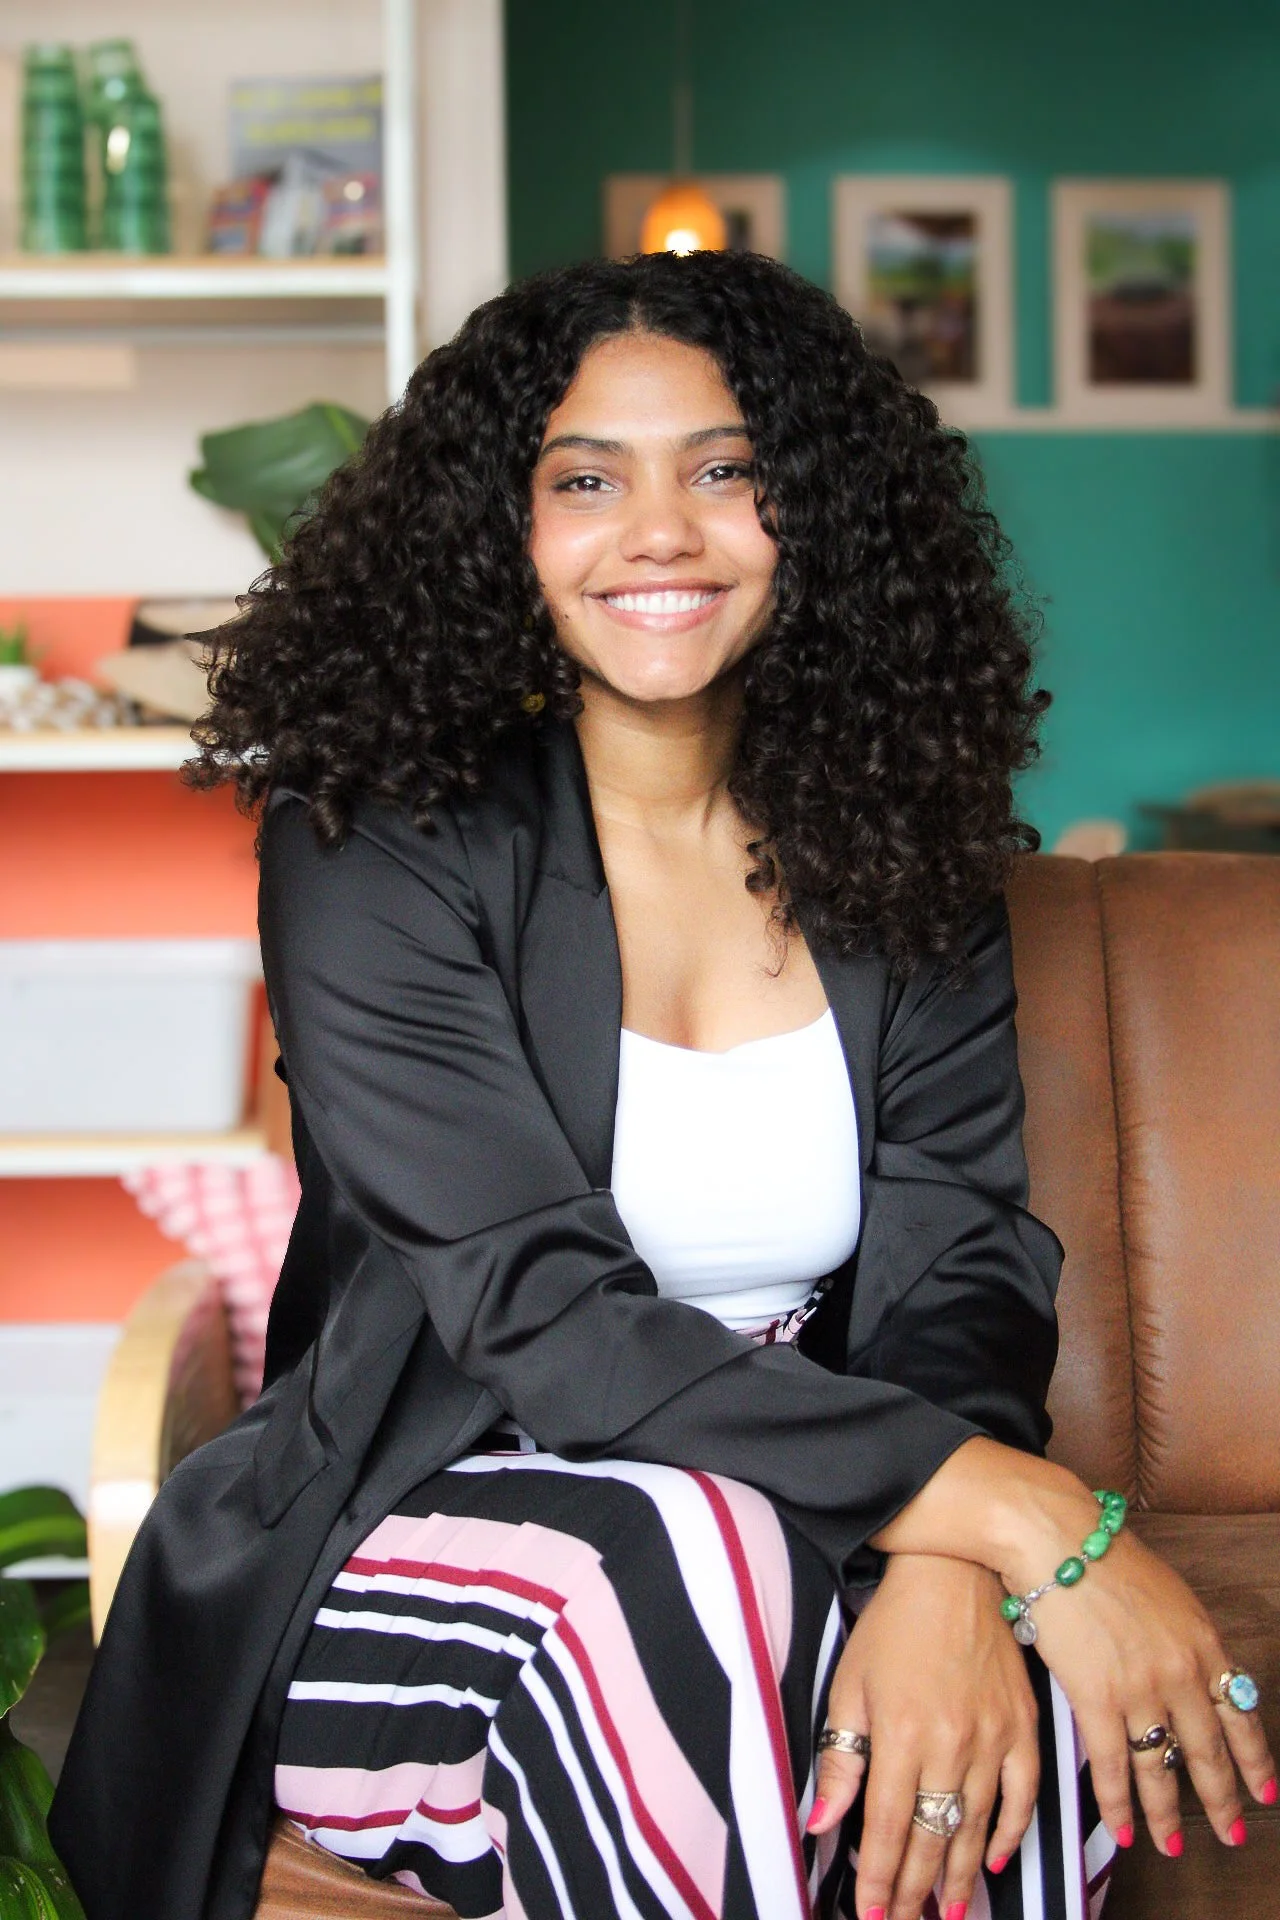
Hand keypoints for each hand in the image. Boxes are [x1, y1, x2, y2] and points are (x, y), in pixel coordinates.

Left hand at [808, 1553, 1038, 1919]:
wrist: (955, 1574)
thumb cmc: (894, 1625)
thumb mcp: (851, 1682)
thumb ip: (840, 1756)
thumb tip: (823, 1824)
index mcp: (901, 1732)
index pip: (886, 1826)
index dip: (878, 1878)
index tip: (871, 1914)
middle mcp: (950, 1742)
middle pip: (932, 1837)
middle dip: (915, 1889)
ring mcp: (994, 1736)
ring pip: (977, 1826)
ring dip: (962, 1875)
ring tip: (949, 1911)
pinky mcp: (1024, 1726)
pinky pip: (1024, 1794)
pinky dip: (1013, 1831)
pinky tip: (998, 1858)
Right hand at [1009, 1519, 1276, 1857]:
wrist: (1057, 1539)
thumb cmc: (1101, 1554)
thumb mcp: (1167, 1594)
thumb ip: (1182, 1639)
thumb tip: (1187, 1671)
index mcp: (1202, 1642)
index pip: (1241, 1714)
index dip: (1255, 1759)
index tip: (1265, 1791)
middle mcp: (1181, 1672)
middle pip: (1208, 1751)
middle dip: (1221, 1799)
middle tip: (1230, 1832)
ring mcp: (1140, 1690)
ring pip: (1161, 1768)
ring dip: (1167, 1813)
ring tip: (1172, 1845)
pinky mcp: (1096, 1699)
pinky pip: (1113, 1768)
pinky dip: (1118, 1805)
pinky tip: (1123, 1830)